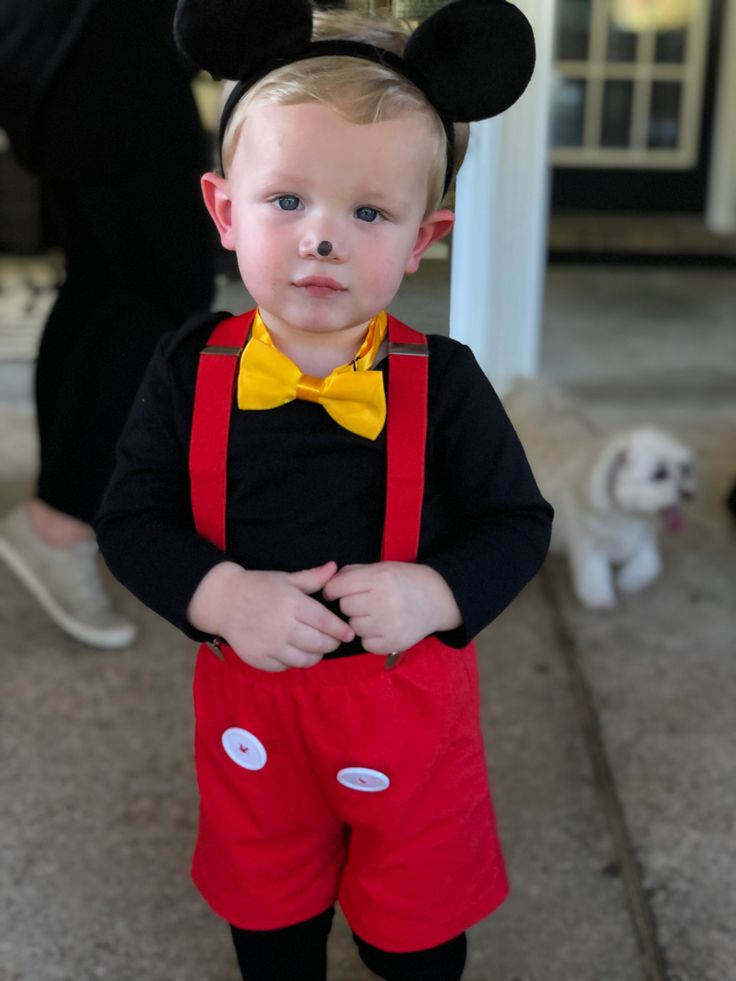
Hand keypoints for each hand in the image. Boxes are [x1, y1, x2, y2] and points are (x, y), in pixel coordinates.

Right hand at [187, 561, 353, 671]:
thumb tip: (334, 567)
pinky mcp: (259, 658)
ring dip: (315, 655)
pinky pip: (286, 667)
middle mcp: (282, 626)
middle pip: (318, 644)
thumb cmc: (259, 587)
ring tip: (316, 647)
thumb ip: (313, 578)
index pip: (325, 623)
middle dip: (331, 644)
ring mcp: (269, 645)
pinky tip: (295, 651)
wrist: (224, 600)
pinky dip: (294, 662)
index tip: (349, 633)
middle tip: (333, 640)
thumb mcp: (286, 578)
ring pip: (304, 660)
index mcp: (292, 604)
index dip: (341, 631)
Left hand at [323, 562, 460, 653]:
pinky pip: (366, 644)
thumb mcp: (380, 567)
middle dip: (350, 605)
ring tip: (375, 614)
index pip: (337, 587)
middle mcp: (385, 600)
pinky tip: (381, 628)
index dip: (333, 590)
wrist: (437, 598)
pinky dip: (370, 638)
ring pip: (354, 627)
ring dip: (359, 622)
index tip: (336, 592)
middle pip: (345, 607)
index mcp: (380, 577)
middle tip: (364, 602)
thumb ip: (352, 573)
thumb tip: (325, 585)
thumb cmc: (403, 580)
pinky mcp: (395, 643)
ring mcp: (391, 624)